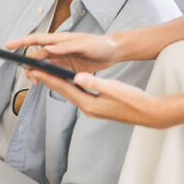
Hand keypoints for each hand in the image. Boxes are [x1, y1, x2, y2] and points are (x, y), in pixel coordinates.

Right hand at [5, 32, 119, 73]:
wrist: (113, 52)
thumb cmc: (100, 44)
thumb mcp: (85, 44)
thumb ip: (66, 46)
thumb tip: (47, 48)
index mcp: (59, 39)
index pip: (36, 40)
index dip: (21, 43)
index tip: (7, 47)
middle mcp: (57, 48)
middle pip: (35, 56)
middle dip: (29, 66)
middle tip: (32, 78)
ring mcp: (60, 58)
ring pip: (41, 66)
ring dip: (36, 73)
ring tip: (38, 82)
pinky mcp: (65, 67)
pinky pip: (50, 73)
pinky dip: (45, 78)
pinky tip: (46, 84)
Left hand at [27, 69, 177, 128]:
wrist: (148, 113)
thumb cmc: (132, 100)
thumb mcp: (113, 88)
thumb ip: (94, 83)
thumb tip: (77, 76)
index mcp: (89, 104)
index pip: (65, 88)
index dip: (49, 78)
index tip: (36, 70)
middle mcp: (88, 108)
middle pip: (64, 92)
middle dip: (49, 80)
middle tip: (35, 70)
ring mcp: (92, 109)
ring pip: (71, 93)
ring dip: (59, 83)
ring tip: (47, 73)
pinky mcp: (98, 107)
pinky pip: (79, 95)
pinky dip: (71, 87)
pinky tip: (69, 80)